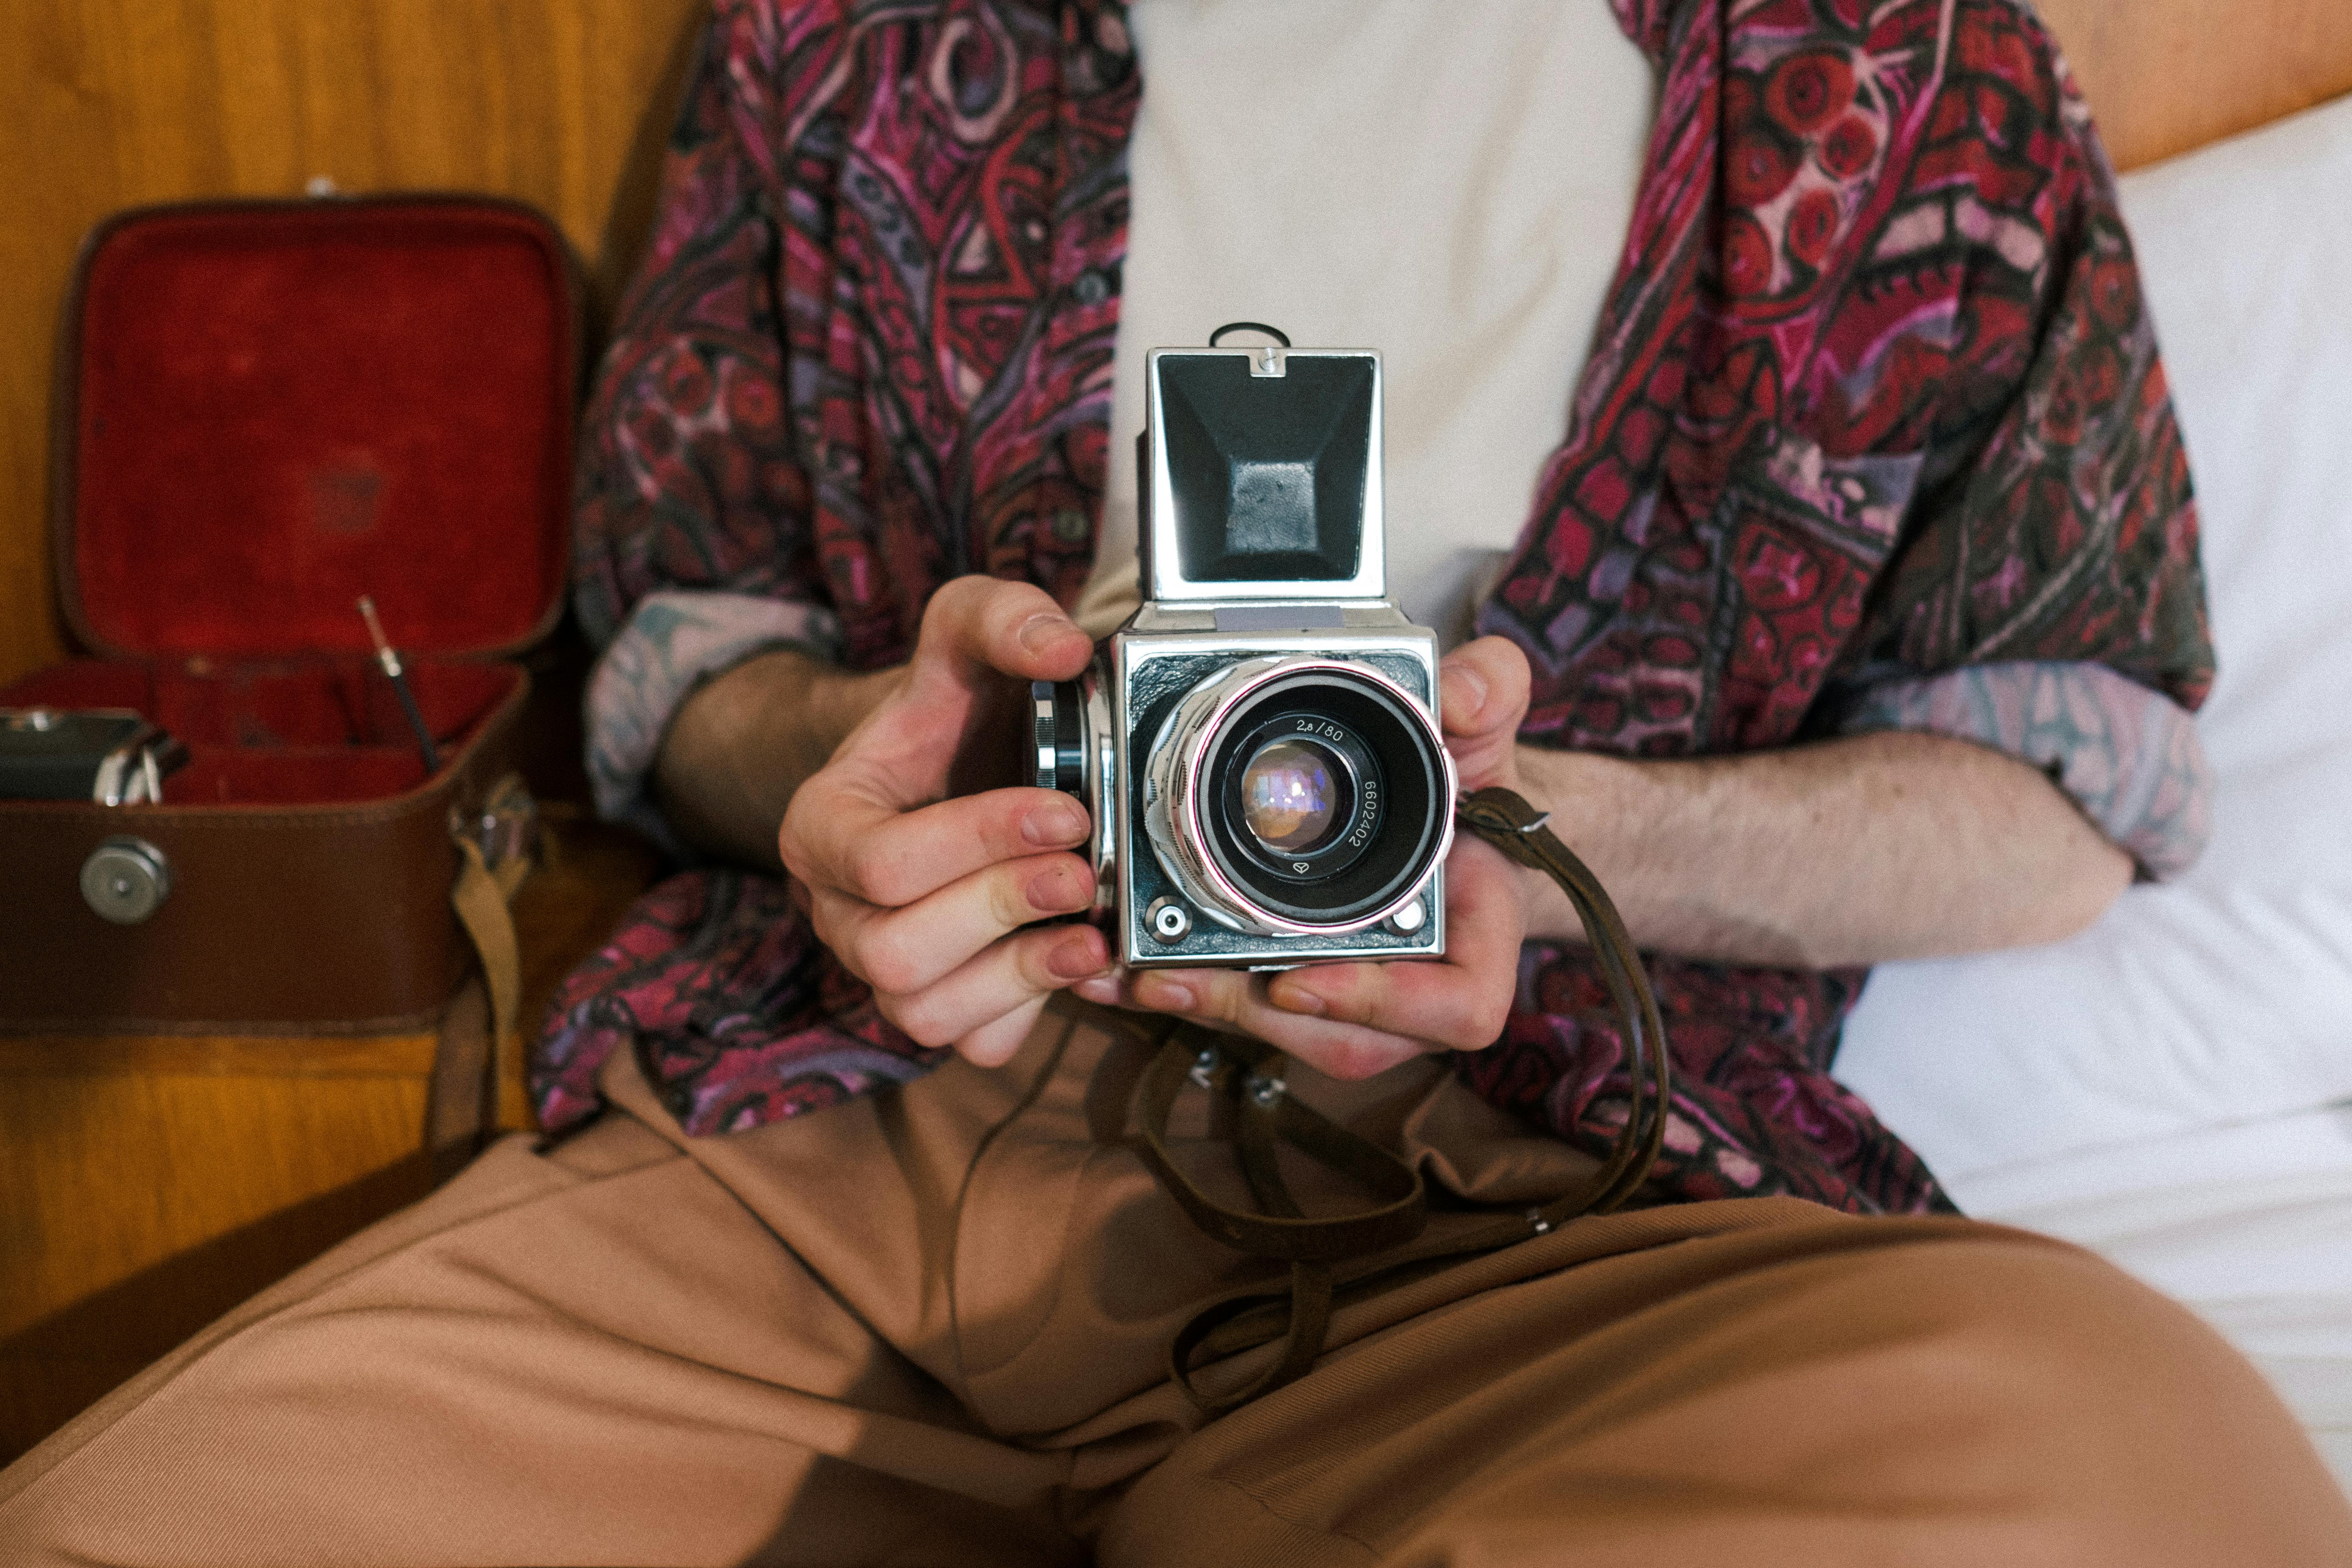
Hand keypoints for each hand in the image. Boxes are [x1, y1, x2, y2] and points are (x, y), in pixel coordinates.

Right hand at [778, 576, 1110, 1067]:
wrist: (957, 767)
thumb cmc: (952, 710)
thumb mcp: (964, 636)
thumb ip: (1000, 618)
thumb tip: (1059, 649)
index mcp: (820, 826)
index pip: (879, 861)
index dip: (977, 842)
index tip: (1064, 808)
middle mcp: (836, 909)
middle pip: (894, 950)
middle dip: (999, 910)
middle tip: (1083, 870)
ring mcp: (880, 970)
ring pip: (923, 1012)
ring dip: (1017, 977)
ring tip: (1090, 935)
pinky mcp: (938, 1006)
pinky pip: (974, 1046)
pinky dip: (1033, 1013)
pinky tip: (1082, 963)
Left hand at [1073, 637, 1534, 1079]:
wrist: (1461, 818)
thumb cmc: (1477, 782)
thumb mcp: (1489, 721)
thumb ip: (1489, 690)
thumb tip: (1457, 695)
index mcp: (1477, 935)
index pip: (1456, 1006)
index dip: (1381, 1005)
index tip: (1297, 983)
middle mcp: (1421, 985)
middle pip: (1345, 1039)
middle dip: (1249, 1014)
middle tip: (1167, 980)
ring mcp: (1362, 998)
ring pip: (1289, 1034)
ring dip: (1207, 1011)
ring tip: (1130, 978)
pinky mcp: (1308, 987)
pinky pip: (1255, 1008)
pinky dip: (1191, 992)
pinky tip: (1122, 973)